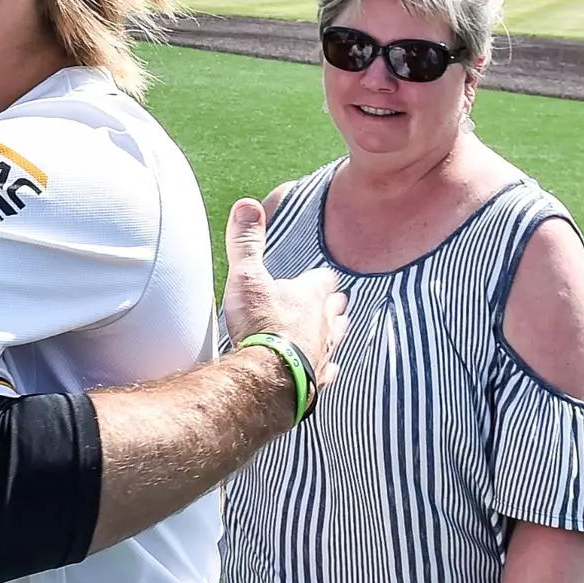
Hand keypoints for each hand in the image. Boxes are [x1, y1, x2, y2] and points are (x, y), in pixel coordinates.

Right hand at [221, 197, 347, 392]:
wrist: (268, 376)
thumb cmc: (259, 324)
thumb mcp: (247, 275)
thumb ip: (247, 241)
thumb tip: (247, 203)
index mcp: (310, 295)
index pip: (324, 279)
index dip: (320, 278)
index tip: (319, 277)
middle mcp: (324, 323)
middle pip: (335, 308)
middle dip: (332, 303)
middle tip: (332, 300)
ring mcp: (323, 352)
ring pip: (336, 337)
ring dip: (334, 332)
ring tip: (333, 330)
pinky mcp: (317, 379)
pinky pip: (328, 370)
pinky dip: (326, 367)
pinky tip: (328, 368)